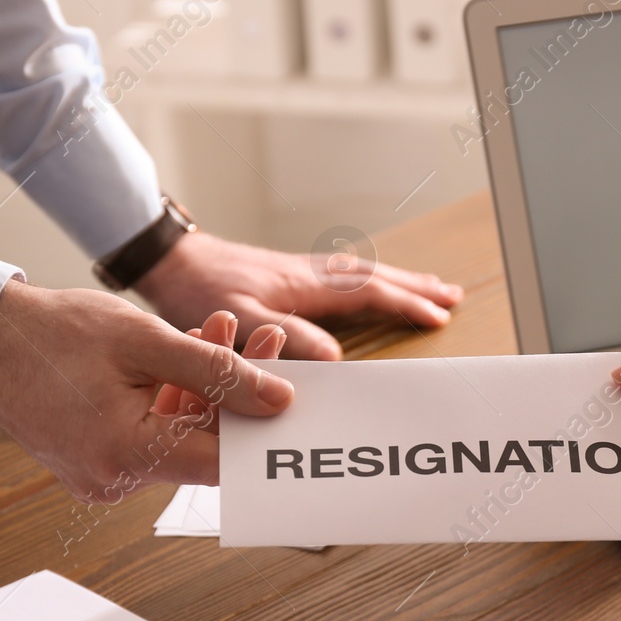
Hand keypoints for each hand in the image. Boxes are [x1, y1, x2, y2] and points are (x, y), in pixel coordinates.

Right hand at [0, 283, 292, 497]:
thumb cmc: (54, 333)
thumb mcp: (146, 340)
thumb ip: (218, 372)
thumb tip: (278, 401)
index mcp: (124, 455)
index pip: (220, 462)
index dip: (260, 428)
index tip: (292, 395)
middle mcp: (114, 479)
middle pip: (204, 445)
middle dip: (237, 390)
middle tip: (264, 338)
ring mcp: (103, 475)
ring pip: (181, 434)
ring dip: (208, 384)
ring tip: (221, 328)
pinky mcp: (98, 461)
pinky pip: (153, 432)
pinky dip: (175, 394)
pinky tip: (190, 350)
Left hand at [133, 230, 462, 359]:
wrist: (167, 260)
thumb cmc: (197, 292)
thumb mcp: (238, 322)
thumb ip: (286, 340)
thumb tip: (335, 359)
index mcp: (304, 285)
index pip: (369, 293)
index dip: (407, 304)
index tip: (439, 316)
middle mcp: (309, 273)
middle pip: (376, 276)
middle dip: (416, 286)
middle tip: (452, 295)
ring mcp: (300, 271)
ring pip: (362, 272)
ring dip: (398, 279)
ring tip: (427, 287)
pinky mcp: (286, 273)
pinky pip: (343, 274)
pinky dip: (369, 279)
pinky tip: (370, 285)